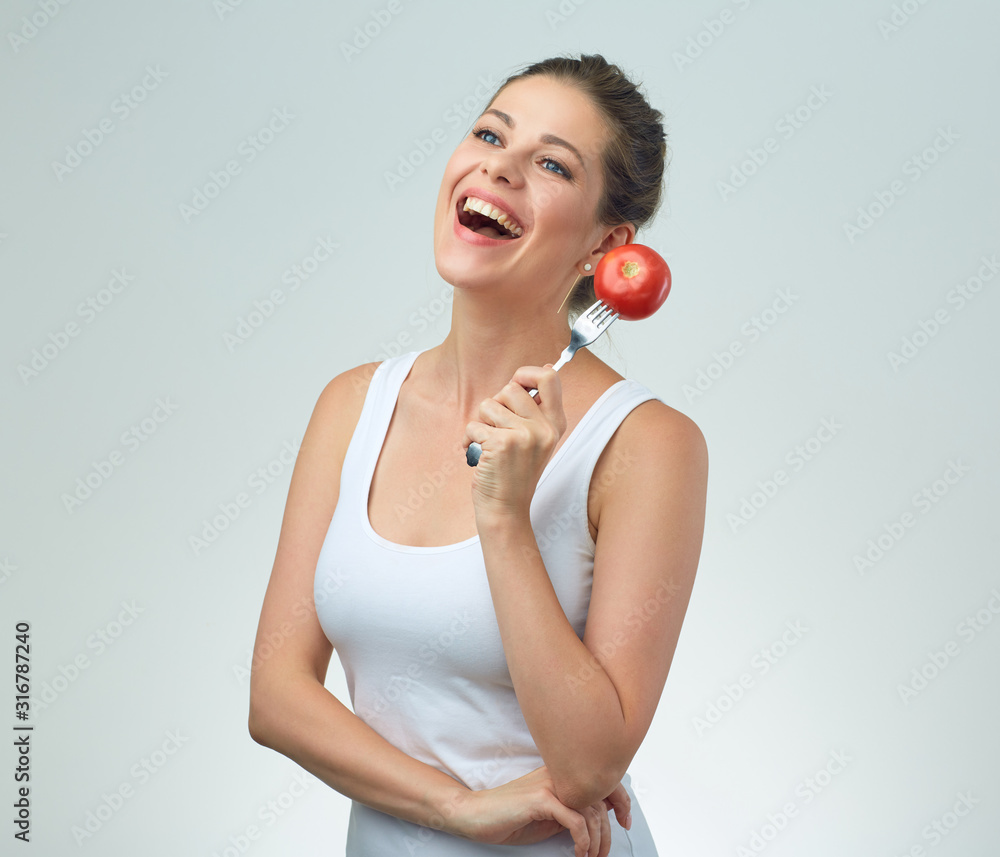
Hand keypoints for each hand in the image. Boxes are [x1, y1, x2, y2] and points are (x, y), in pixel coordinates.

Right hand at [444, 766, 630, 856]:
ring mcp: (550, 785)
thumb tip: (596, 823)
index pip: (602, 780)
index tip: (626, 821)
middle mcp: (558, 774)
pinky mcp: (541, 799)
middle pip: (602, 796)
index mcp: (561, 774)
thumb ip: (570, 811)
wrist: (475, 814)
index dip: (621, 800)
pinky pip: (576, 821)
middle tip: (605, 852)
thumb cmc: (509, 816)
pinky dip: (583, 841)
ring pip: (592, 811)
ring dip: (597, 841)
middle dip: (611, 829)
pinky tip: (579, 852)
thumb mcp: (548, 815)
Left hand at [463, 365, 567, 520]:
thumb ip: (538, 407)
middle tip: (498, 429)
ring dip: (481, 424)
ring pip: (488, 405)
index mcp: (555, 423)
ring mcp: (525, 435)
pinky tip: (480, 456)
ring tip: (489, 445)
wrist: (506, 509)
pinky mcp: (502, 443)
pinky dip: (470, 441)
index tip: (516, 384)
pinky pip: (474, 425)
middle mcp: (544, 428)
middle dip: (495, 405)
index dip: (527, 373)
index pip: (549, 377)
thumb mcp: (537, 439)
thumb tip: (546, 367)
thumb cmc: (515, 473)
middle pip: (510, 388)